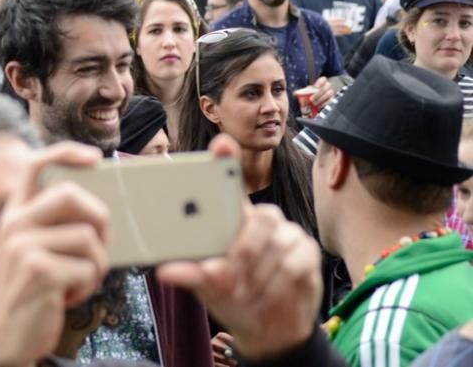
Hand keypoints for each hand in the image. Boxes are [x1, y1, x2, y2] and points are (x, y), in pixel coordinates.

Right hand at [0, 143, 107, 366]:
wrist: (5, 341)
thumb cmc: (29, 293)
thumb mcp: (31, 251)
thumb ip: (52, 225)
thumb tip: (98, 206)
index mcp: (14, 214)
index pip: (35, 166)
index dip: (67, 153)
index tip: (95, 159)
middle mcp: (14, 225)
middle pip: (71, 195)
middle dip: (98, 218)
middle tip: (99, 243)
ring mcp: (23, 247)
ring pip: (87, 238)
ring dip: (95, 266)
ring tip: (77, 281)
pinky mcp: (38, 272)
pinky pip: (87, 268)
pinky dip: (87, 287)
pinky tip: (69, 297)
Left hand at [157, 135, 322, 361]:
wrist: (268, 330)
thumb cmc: (233, 297)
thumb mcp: (206, 287)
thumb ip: (191, 275)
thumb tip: (166, 272)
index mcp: (232, 218)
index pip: (229, 180)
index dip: (226, 159)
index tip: (221, 143)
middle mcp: (260, 217)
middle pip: (256, 218)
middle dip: (240, 254)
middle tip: (227, 279)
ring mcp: (286, 232)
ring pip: (273, 245)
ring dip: (257, 277)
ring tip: (247, 293)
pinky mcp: (307, 251)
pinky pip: (292, 264)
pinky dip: (277, 285)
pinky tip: (270, 295)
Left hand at [311, 76, 335, 108]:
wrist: (330, 88)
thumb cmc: (318, 88)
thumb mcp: (313, 86)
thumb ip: (308, 89)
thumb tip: (299, 93)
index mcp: (323, 80)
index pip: (322, 79)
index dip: (319, 83)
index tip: (315, 87)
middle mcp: (329, 85)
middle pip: (324, 89)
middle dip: (317, 94)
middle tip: (311, 99)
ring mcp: (332, 91)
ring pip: (327, 95)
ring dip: (320, 100)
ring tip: (314, 104)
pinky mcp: (334, 98)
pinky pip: (330, 101)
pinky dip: (324, 104)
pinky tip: (319, 106)